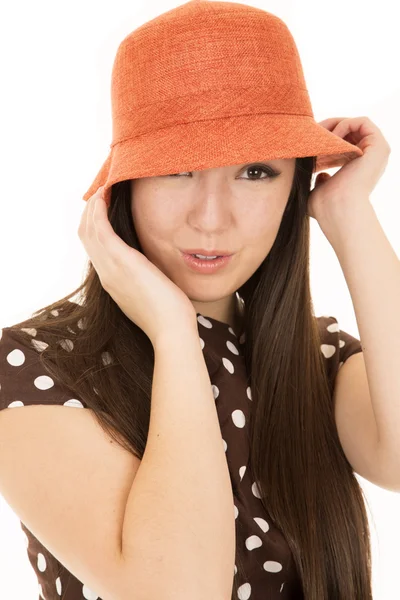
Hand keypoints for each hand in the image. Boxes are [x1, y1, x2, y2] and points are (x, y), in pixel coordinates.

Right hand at [78, 186, 197, 345]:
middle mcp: (106, 274)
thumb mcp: (152, 292)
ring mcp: (111, 268)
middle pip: (86, 237)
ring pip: (88, 230)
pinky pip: (101, 229)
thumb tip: (153, 265)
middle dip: (90, 213)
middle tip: (100, 194)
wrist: (171, 330)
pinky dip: (99, 210)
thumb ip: (146, 277)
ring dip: (92, 207)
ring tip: (102, 189)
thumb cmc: (169, 314)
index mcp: (113, 282)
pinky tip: (104, 196)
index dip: (94, 227)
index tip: (103, 210)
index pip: (95, 249)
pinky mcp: (122, 261)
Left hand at [307, 116, 390, 223]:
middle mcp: (369, 161)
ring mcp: (375, 153)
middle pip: (348, 132)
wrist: (338, 210)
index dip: (325, 140)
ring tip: (320, 136)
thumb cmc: (325, 208)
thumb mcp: (318, 192)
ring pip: (355, 124)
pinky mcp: (379, 147)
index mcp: (356, 170)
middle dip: (328, 128)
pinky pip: (363, 122)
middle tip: (311, 132)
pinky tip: (331, 138)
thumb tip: (322, 175)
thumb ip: (320, 182)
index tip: (308, 142)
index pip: (342, 146)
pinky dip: (345, 124)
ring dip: (334, 125)